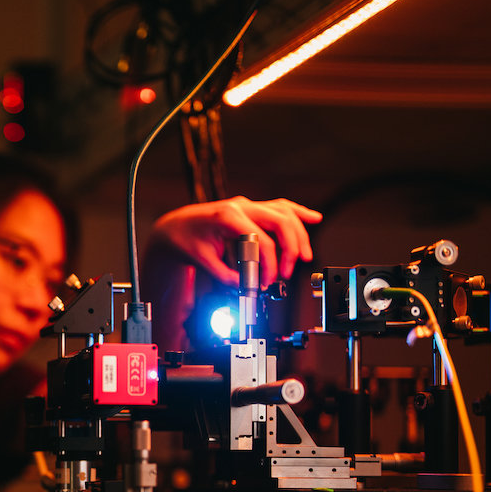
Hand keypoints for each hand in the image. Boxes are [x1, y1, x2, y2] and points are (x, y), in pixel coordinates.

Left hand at [146, 196, 322, 285]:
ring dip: (299, 234)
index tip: (266, 281)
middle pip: (279, 222)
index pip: (259, 239)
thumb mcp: (200, 259)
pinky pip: (280, 207)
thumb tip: (244, 286)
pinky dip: (298, 213)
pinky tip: (313, 218)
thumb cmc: (186, 238)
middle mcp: (241, 206)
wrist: (176, 226)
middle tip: (286, 272)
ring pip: (284, 213)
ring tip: (304, 256)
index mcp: (227, 216)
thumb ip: (223, 274)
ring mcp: (248, 205)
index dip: (268, 263)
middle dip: (289, 249)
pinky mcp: (252, 209)